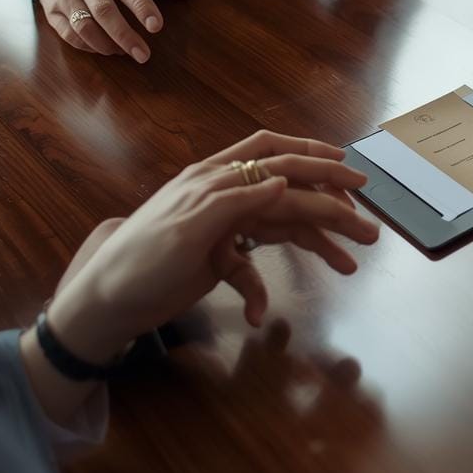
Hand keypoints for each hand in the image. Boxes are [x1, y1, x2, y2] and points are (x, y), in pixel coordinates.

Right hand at [35, 0, 193, 61]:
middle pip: (105, 11)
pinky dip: (86, 46)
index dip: (143, 8)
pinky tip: (103, 50)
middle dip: (125, 36)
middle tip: (143, 55)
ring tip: (124, 53)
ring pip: (83, 25)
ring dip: (105, 44)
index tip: (156, 27)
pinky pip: (67, 33)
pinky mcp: (52, 10)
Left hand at [44, 131, 380, 363]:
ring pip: (283, 226)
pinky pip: (255, 264)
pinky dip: (263, 286)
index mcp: (215, 178)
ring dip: (317, 243)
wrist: (104, 301)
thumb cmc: (140, 260)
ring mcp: (225, 227)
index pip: (278, 161)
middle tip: (368, 226)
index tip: (357, 180)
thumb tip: (282, 179)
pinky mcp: (219, 256)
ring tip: (351, 262)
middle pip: (291, 191)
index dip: (319, 165)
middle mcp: (226, 196)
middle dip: (333, 206)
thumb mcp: (187, 227)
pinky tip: (263, 311)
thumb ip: (234, 200)